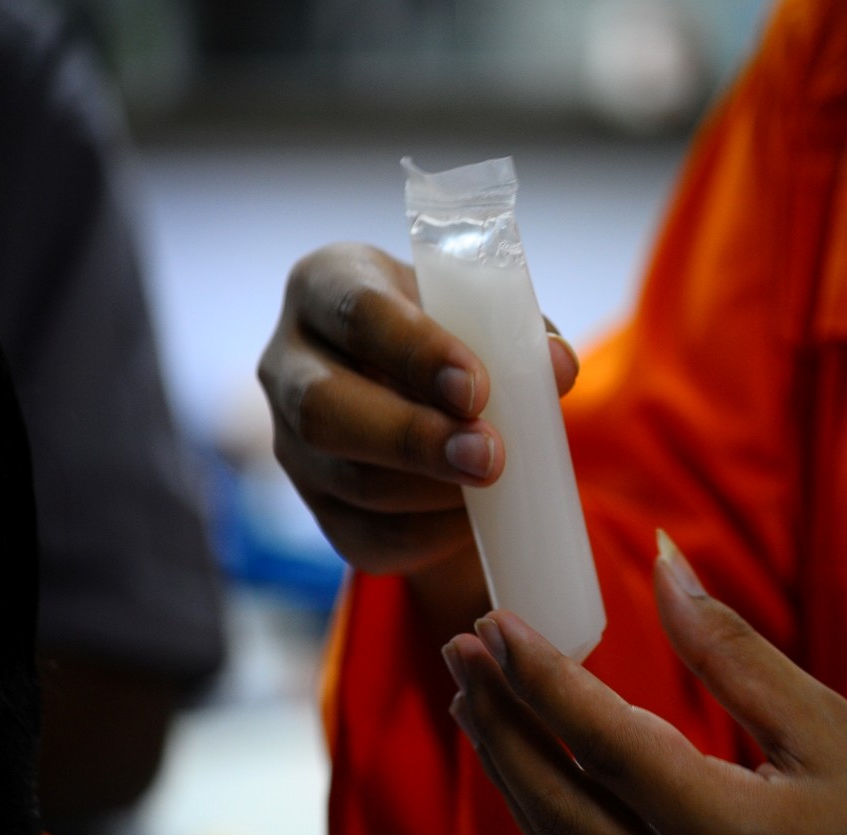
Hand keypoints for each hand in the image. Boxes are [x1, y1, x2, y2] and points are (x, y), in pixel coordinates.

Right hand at [258, 244, 579, 623]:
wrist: (429, 400)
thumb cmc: (455, 340)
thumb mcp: (482, 318)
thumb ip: (520, 336)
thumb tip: (557, 366)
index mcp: (326, 286)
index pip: (356, 312)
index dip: (415, 351)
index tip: (475, 388)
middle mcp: (290, 363)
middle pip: (325, 409)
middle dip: (413, 436)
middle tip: (488, 454)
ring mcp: (291, 443)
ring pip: (349, 481)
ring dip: (431, 489)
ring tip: (494, 479)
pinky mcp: (318, 509)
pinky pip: (367, 536)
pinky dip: (431, 533)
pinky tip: (474, 516)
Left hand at [441, 531, 846, 834]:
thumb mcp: (828, 729)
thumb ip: (732, 648)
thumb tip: (663, 556)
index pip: (607, 744)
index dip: (541, 678)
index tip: (494, 620)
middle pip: (557, 803)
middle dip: (500, 722)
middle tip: (461, 648)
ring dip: (510, 764)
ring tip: (476, 695)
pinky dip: (544, 808)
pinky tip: (528, 761)